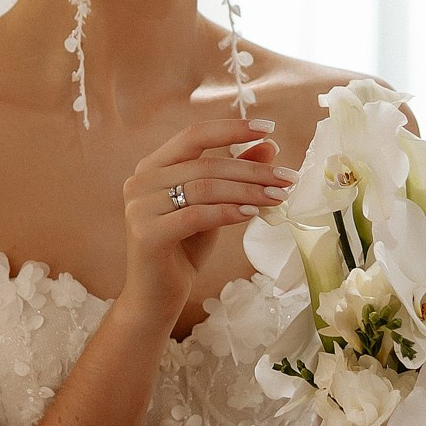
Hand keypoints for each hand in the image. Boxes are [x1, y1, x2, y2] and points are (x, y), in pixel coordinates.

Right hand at [119, 115, 288, 333]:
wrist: (156, 298)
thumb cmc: (184, 249)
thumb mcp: (214, 206)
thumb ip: (234, 176)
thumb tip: (269, 146)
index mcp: (153, 166)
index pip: (194, 135)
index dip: (231, 129)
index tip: (268, 128)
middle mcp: (140, 180)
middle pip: (205, 164)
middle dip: (252, 170)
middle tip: (287, 178)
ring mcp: (139, 206)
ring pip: (203, 187)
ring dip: (246, 191)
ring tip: (277, 197)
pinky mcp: (145, 233)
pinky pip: (195, 215)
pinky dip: (228, 212)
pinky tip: (252, 213)